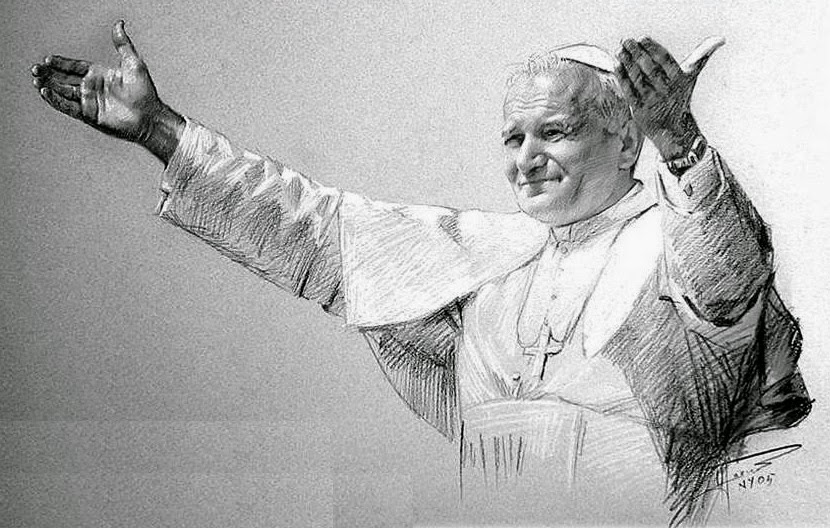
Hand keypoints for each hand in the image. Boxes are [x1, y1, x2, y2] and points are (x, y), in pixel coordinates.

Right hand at [31, 20, 182, 161]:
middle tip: (36, 69)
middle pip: (64, 79)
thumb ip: (123, 44)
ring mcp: (90, 102)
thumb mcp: (133, 63)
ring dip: (49, 86)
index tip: (48, 59)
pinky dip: (56, 100)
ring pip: (63, 92)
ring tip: (36, 80)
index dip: (61, 63)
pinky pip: (68, 106)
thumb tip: (119, 24)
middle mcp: (93, 88)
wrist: (150, 117)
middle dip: (49, 74)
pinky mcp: (89, 115)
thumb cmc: (145, 93)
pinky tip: (45, 92)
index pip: (75, 66)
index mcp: (100, 75)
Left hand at [615, 36, 724, 159]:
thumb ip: (701, 56)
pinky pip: (629, 91)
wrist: (673, 130)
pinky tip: (616, 65)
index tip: (642, 38)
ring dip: (627, 63)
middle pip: (649, 68)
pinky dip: (622, 78)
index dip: (653, 48)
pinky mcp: (640, 110)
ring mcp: (652, 100)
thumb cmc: (680, 96)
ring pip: (637, 79)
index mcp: (679, 79)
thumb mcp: (690, 77)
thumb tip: (721, 39)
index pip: (665, 60)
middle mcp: (666, 90)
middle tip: (627, 40)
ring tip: (619, 50)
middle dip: (637, 53)